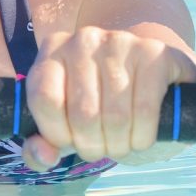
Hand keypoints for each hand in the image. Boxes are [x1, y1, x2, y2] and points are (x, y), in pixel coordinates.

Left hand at [20, 27, 195, 167]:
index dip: (57, 134)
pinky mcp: (154, 53)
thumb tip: (44, 156)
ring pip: (116, 116)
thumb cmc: (100, 105)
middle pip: (83, 113)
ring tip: (121, 146)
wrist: (150, 80)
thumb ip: (41, 147)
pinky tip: (141, 138)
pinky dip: (142, 137)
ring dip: (119, 146)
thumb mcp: (65, 124)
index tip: (71, 143)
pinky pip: (145, 110)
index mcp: (53, 50)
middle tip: (102, 149)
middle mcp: (85, 39)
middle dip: (93, 146)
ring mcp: (121, 42)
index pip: (44, 99)